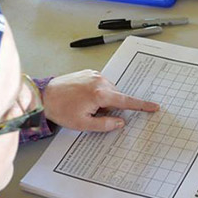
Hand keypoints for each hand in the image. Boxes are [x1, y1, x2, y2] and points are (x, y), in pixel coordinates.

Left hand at [42, 70, 158, 131]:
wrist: (43, 95)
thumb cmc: (60, 110)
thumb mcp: (83, 124)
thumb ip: (105, 124)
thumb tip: (120, 123)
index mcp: (101, 94)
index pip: (127, 101)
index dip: (142, 105)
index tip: (154, 107)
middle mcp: (100, 81)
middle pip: (116, 97)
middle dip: (110, 107)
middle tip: (92, 113)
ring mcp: (94, 75)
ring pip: (109, 90)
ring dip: (103, 99)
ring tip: (84, 105)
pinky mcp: (89, 72)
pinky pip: (101, 84)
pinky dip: (97, 92)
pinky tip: (83, 98)